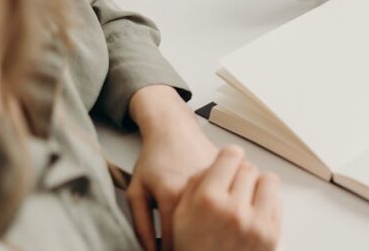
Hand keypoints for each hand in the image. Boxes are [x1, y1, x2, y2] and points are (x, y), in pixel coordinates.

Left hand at [126, 85, 218, 250]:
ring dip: (213, 229)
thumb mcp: (137, 191)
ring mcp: (218, 181)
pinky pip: (230, 202)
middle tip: (190, 244)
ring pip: (221, 219)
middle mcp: (199, 190)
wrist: (174, 129)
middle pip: (202, 233)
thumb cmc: (155, 158)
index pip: (176, 241)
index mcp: (173, 195)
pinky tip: (216, 216)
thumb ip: (141, 225)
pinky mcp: (231, 176)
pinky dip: (224, 212)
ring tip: (204, 233)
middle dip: (196, 244)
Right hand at [174, 146, 281, 250]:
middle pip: (248, 167)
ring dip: (257, 186)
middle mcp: (234, 210)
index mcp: (208, 200)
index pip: (231, 155)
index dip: (228, 157)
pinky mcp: (272, 235)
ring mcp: (256, 223)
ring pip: (268, 180)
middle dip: (240, 174)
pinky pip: (277, 202)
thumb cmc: (193, 248)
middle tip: (231, 186)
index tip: (227, 161)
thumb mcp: (180, 214)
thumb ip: (197, 183)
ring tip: (245, 197)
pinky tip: (252, 213)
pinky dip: (266, 203)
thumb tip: (217, 162)